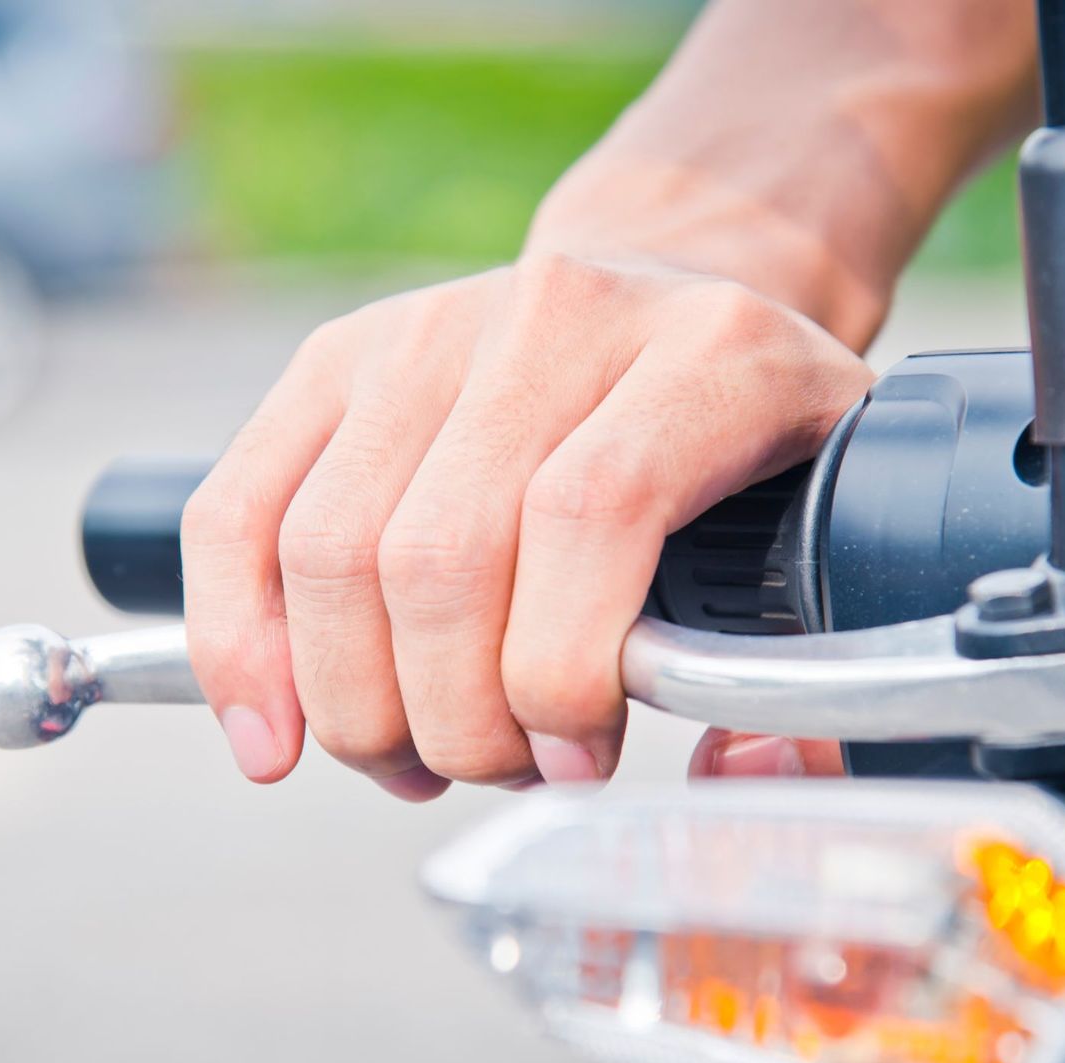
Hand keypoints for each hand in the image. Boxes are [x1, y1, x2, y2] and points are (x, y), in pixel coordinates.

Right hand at [180, 251, 873, 798]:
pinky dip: (238, 643)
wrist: (673, 285)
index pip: (588, 511)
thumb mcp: (825, 520)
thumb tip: (727, 775)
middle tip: (493, 769)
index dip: (558, 668)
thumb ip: (802, 669)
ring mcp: (428, 328)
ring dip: (356, 704)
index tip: (574, 758)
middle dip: (451, 718)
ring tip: (412, 757)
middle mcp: (558, 316)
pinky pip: (240, 513)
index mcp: (708, 352)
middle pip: (442, 553)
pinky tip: (271, 736)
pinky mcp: (335, 357)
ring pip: (333, 551)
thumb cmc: (745, 440)